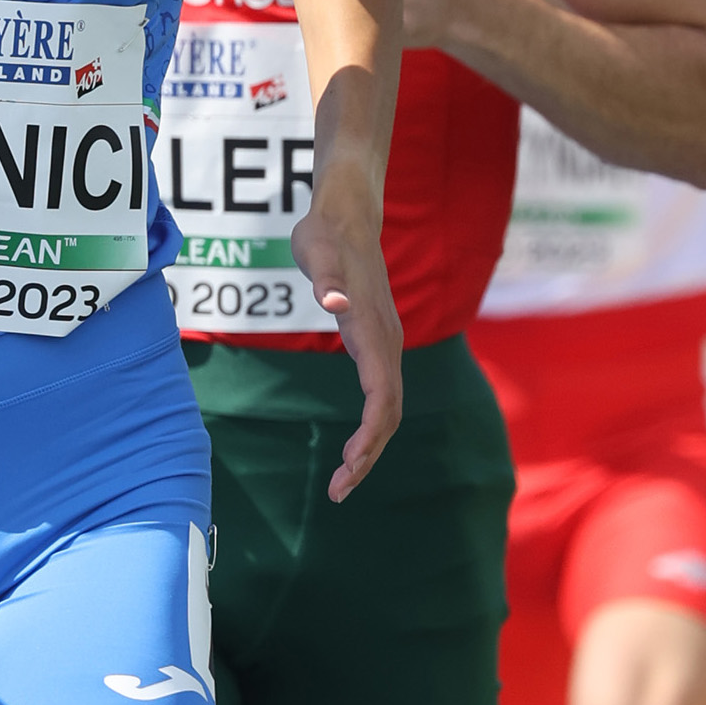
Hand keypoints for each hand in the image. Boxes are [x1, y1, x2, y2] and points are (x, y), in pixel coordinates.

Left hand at [291, 177, 403, 497]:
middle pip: (389, 413)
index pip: (382, 397)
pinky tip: (350, 449)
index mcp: (373, 330)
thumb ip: (326, 277)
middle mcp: (387, 342)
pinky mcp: (377, 343)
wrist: (348, 213)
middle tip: (338, 491)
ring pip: (388, 409)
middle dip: (367, 455)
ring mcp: (385, 344)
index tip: (348, 467)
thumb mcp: (316, 251)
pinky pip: (381, 396)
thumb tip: (334, 301)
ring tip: (342, 481)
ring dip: (369, 448)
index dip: (368, 436)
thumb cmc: (326, 234)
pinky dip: (369, 428)